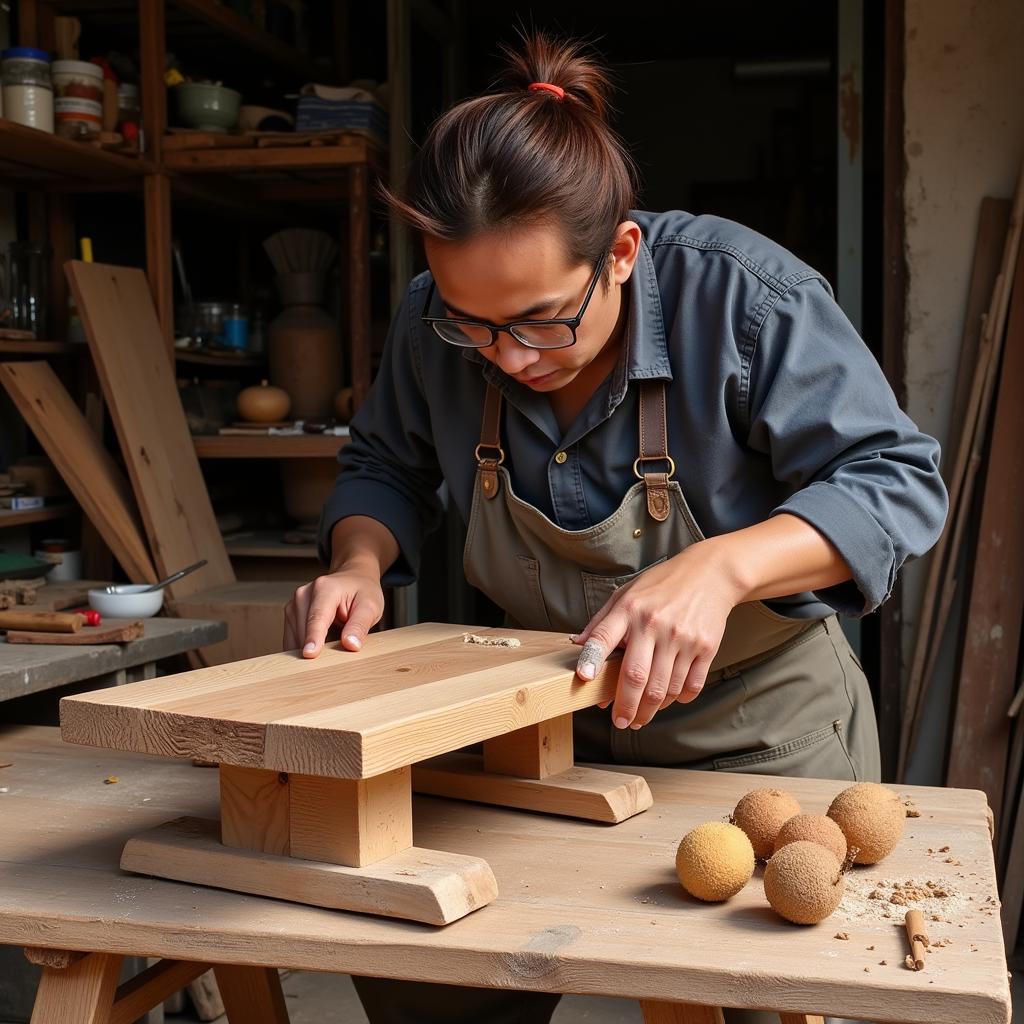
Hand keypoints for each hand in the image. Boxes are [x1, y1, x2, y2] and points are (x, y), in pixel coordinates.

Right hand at [283, 560, 384, 657]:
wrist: (353, 578)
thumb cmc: (362, 591)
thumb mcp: (370, 607)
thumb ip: (360, 626)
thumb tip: (350, 645)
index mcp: (325, 588)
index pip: (317, 617)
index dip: (313, 637)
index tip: (309, 654)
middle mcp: (304, 594)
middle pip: (304, 631)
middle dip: (318, 650)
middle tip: (338, 653)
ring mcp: (294, 604)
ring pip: (295, 638)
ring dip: (312, 648)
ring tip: (333, 639)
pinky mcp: (290, 615)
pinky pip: (292, 639)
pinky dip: (306, 646)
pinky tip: (321, 642)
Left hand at [573, 541, 742, 728]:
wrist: (710, 573)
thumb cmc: (662, 585)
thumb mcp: (626, 593)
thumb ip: (602, 622)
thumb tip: (577, 646)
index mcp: (629, 610)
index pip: (604, 637)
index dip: (591, 660)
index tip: (584, 679)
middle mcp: (654, 624)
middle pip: (636, 677)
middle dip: (625, 707)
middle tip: (621, 722)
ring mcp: (682, 638)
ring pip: (664, 689)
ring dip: (651, 710)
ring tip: (642, 716)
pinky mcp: (705, 648)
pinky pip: (690, 686)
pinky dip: (677, 699)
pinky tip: (668, 699)